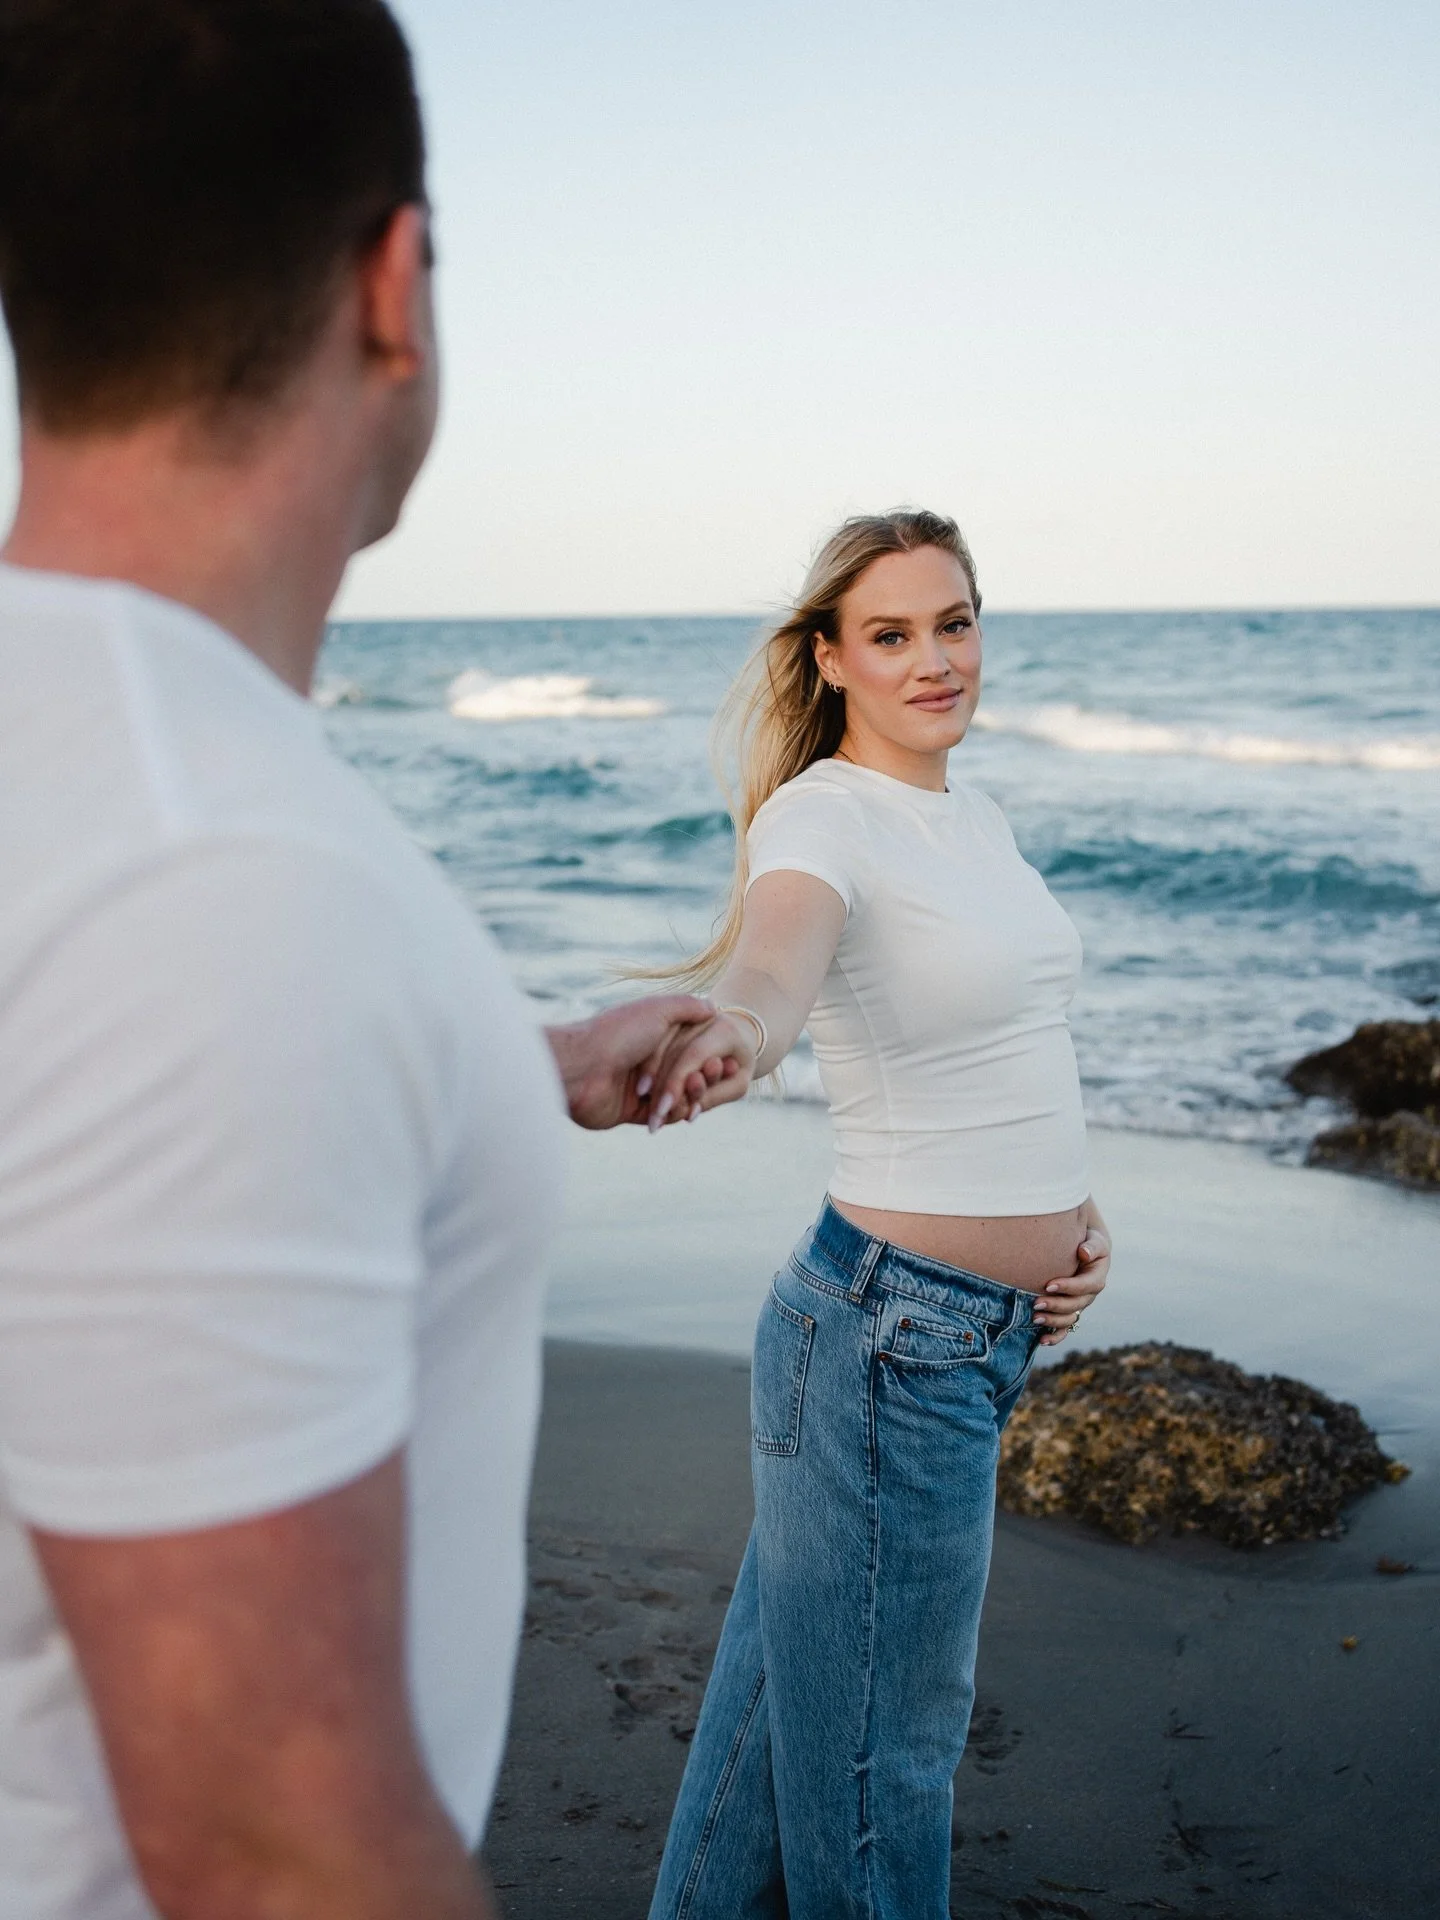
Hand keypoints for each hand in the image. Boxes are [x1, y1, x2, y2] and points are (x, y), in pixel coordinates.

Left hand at [546, 996, 739, 1130]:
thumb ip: (688, 1007)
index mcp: (654, 1035)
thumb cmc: (618, 1034)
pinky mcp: (634, 1111)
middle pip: (689, 1073)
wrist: (580, 1068)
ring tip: (695, 1090)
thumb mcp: (658, 1010)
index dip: (710, 1054)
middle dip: (704, 1076)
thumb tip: (713, 1007)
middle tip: (710, 1074)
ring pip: (679, 1096)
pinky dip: (674, 1113)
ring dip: (691, 1095)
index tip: (726, 1057)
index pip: (693, 1047)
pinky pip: (664, 1115)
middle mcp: (648, 1059)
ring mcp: (642, 1087)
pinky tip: (682, 1110)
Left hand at [1032, 1228, 1109, 1346]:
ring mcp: (1078, 1306)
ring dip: (1052, 1321)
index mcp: (1096, 1279)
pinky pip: (1064, 1329)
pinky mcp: (1068, 1312)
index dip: (1068, 1287)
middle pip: (1075, 1305)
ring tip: (1035, 1318)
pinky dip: (1054, 1337)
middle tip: (1036, 1302)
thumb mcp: (1095, 1241)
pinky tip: (1041, 1341)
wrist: (1084, 1251)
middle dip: (1056, 1305)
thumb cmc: (1088, 1242)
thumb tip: (1084, 1253)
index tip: (1049, 1284)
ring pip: (1069, 1319)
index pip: (1085, 1286)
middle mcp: (1088, 1296)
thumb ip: (1092, 1246)